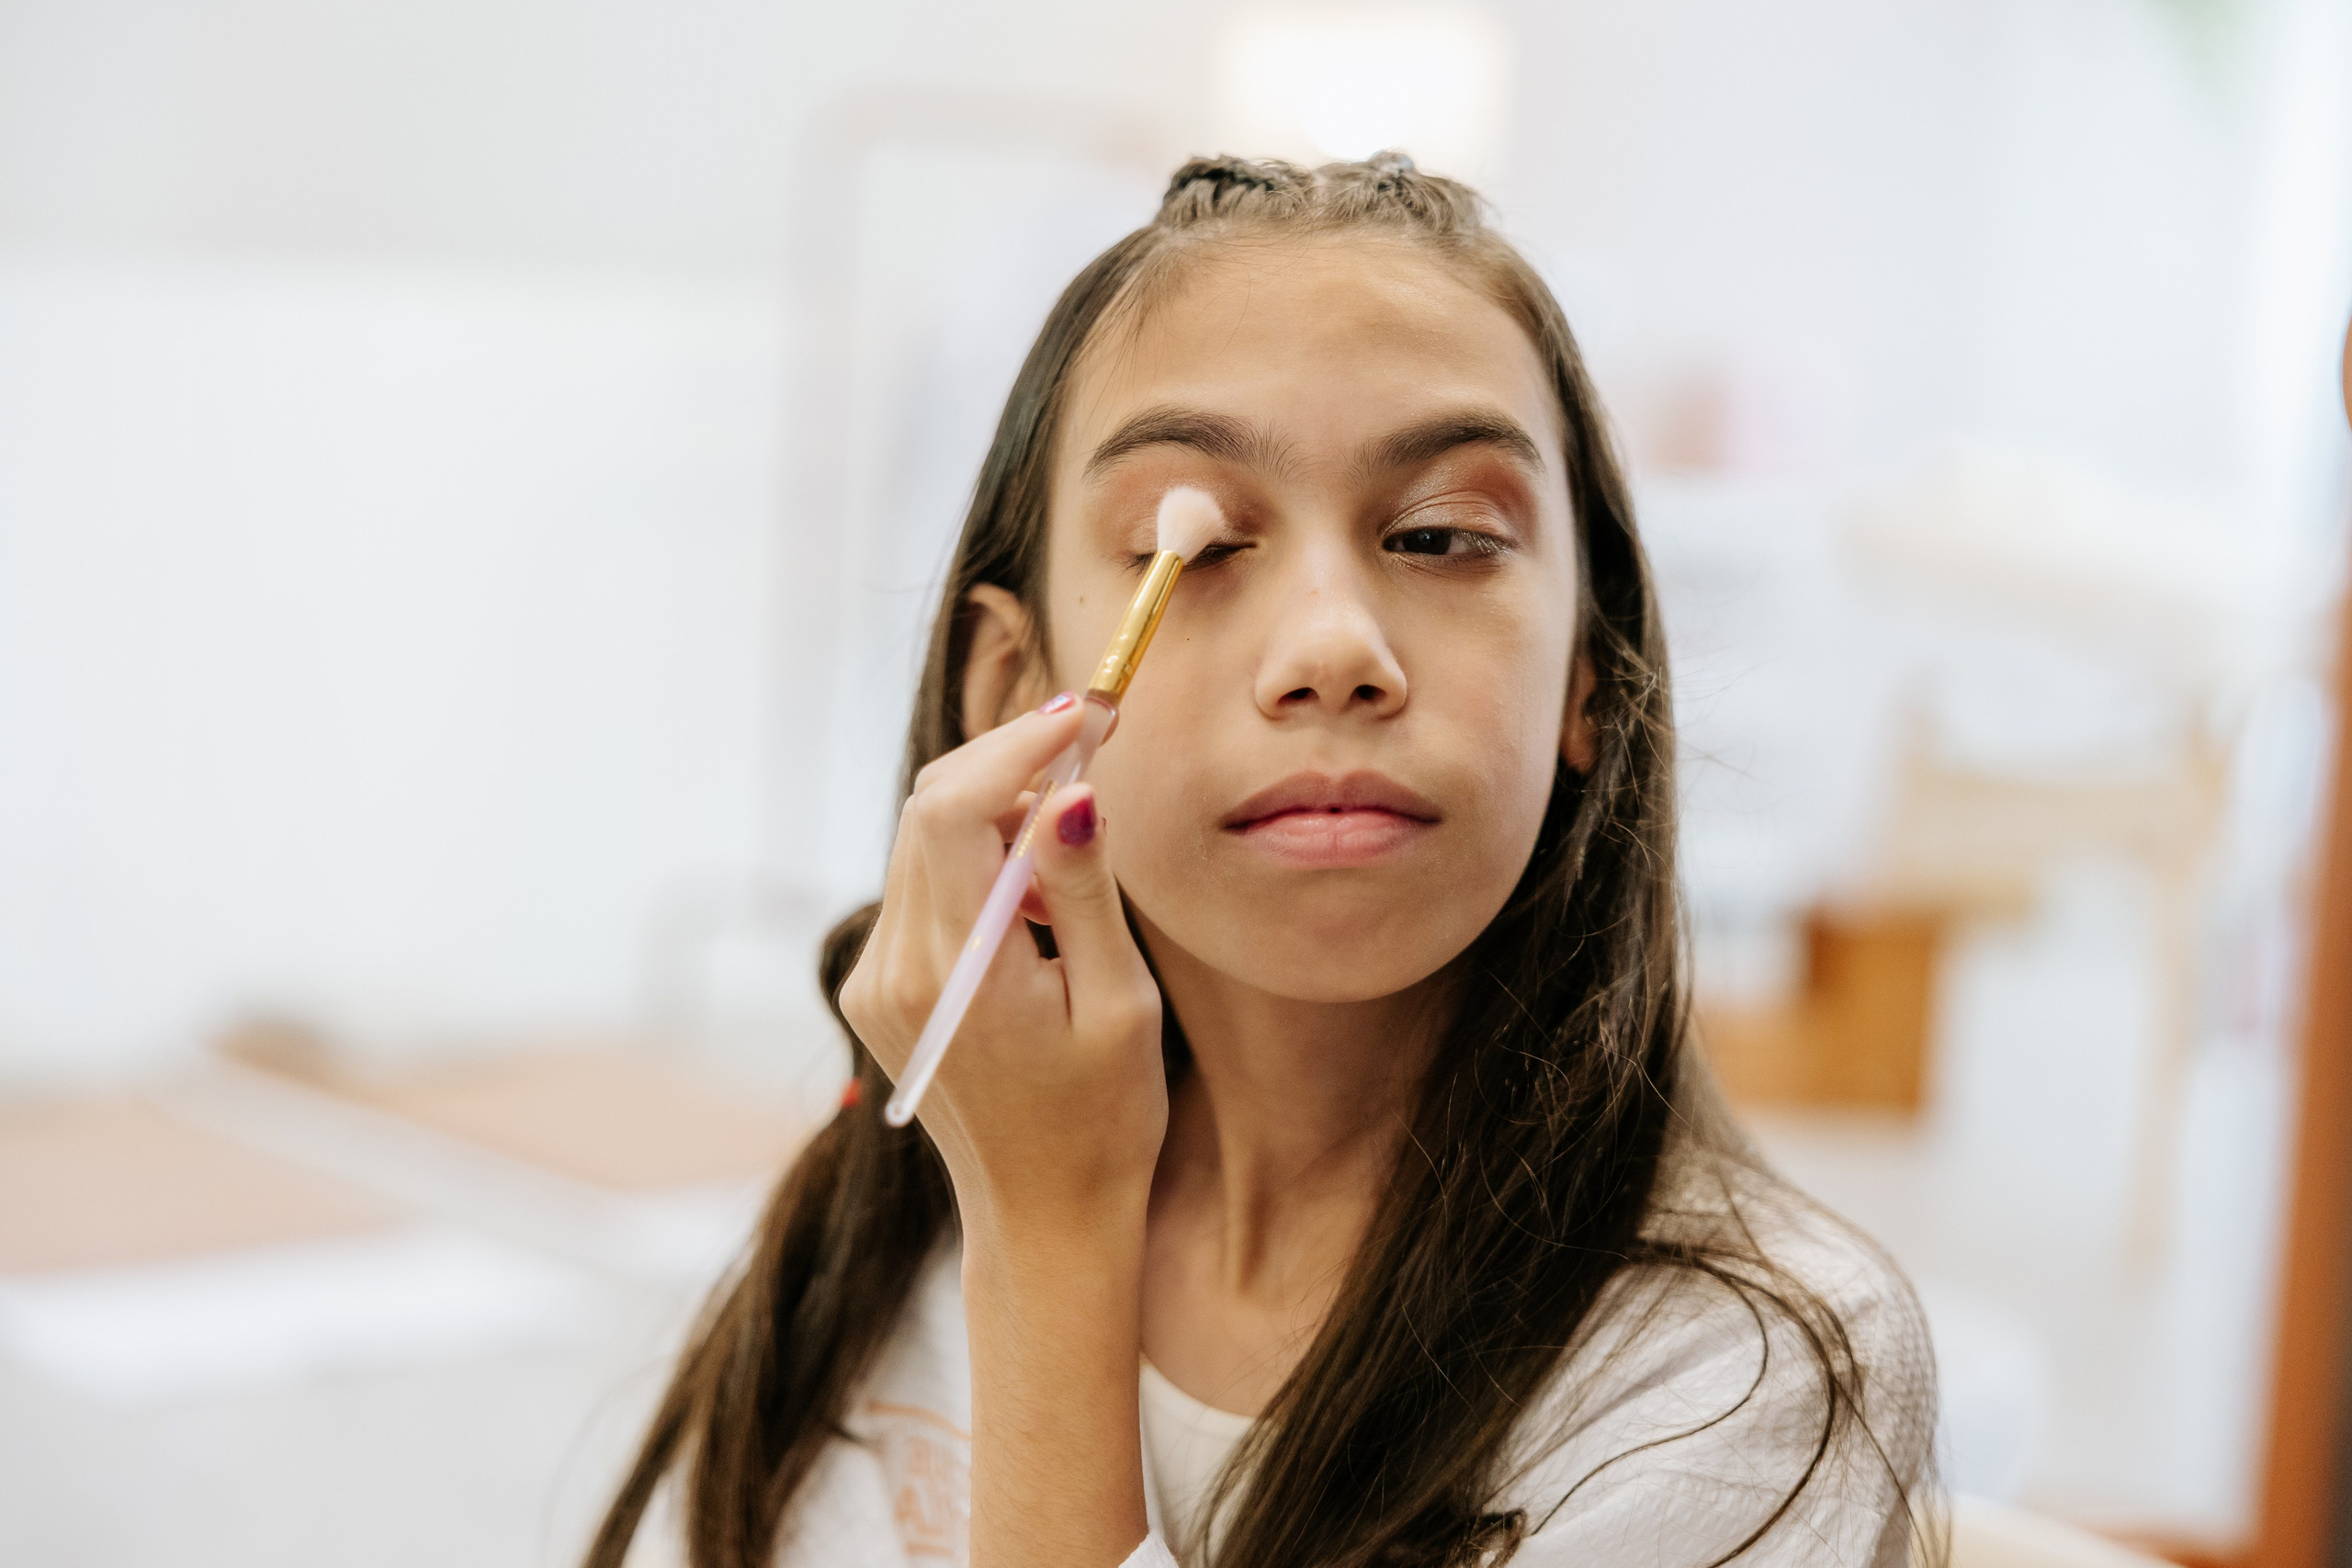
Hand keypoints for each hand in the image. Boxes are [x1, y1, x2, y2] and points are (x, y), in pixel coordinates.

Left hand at [840, 694, 1168, 1236]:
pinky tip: (1037, 892)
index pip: (953, 810)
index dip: (1016, 745)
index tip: (1086, 715)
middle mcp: (894, 969)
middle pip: (929, 810)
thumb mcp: (1118, 1004)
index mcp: (954, 973)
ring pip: (923, 842)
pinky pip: (923, 887)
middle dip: (1008, 761)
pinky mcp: (880, 988)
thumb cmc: (1103, 1122)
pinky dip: (977, 859)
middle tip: (1091, 737)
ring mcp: (876, 980)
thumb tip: (1069, 792)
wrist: (1044, 1218)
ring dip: (995, 810)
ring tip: (1076, 829)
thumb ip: (1082, 891)